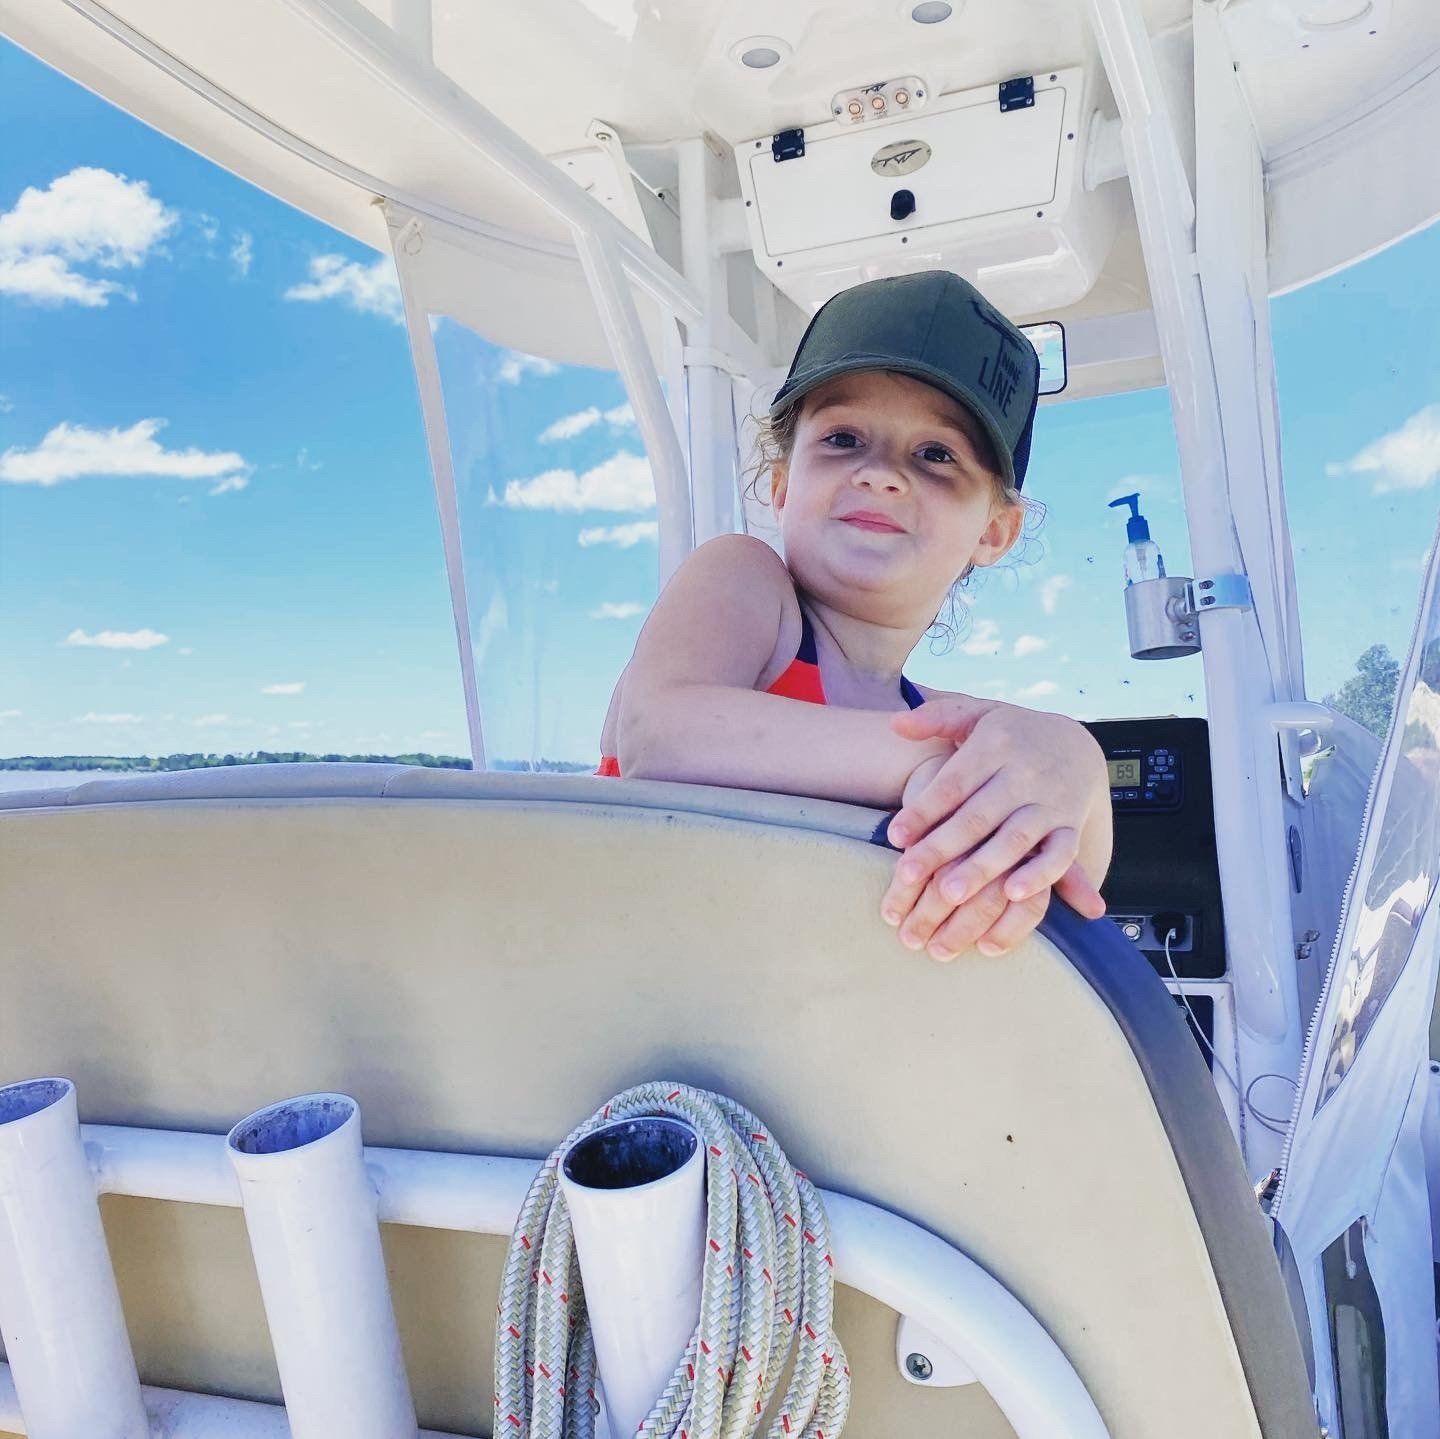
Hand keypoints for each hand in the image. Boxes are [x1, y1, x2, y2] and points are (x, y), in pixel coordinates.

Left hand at [881, 695, 1108, 959]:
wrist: (1076, 744)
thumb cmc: (1009, 735)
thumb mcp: (976, 714)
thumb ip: (937, 717)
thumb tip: (897, 723)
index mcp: (995, 745)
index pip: (954, 783)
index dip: (924, 810)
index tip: (894, 836)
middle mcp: (1024, 774)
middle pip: (978, 816)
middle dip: (942, 847)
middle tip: (907, 875)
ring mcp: (1051, 802)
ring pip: (1015, 839)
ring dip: (982, 867)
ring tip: (948, 895)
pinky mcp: (1072, 825)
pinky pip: (1061, 853)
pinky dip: (1040, 874)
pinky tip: (1013, 895)